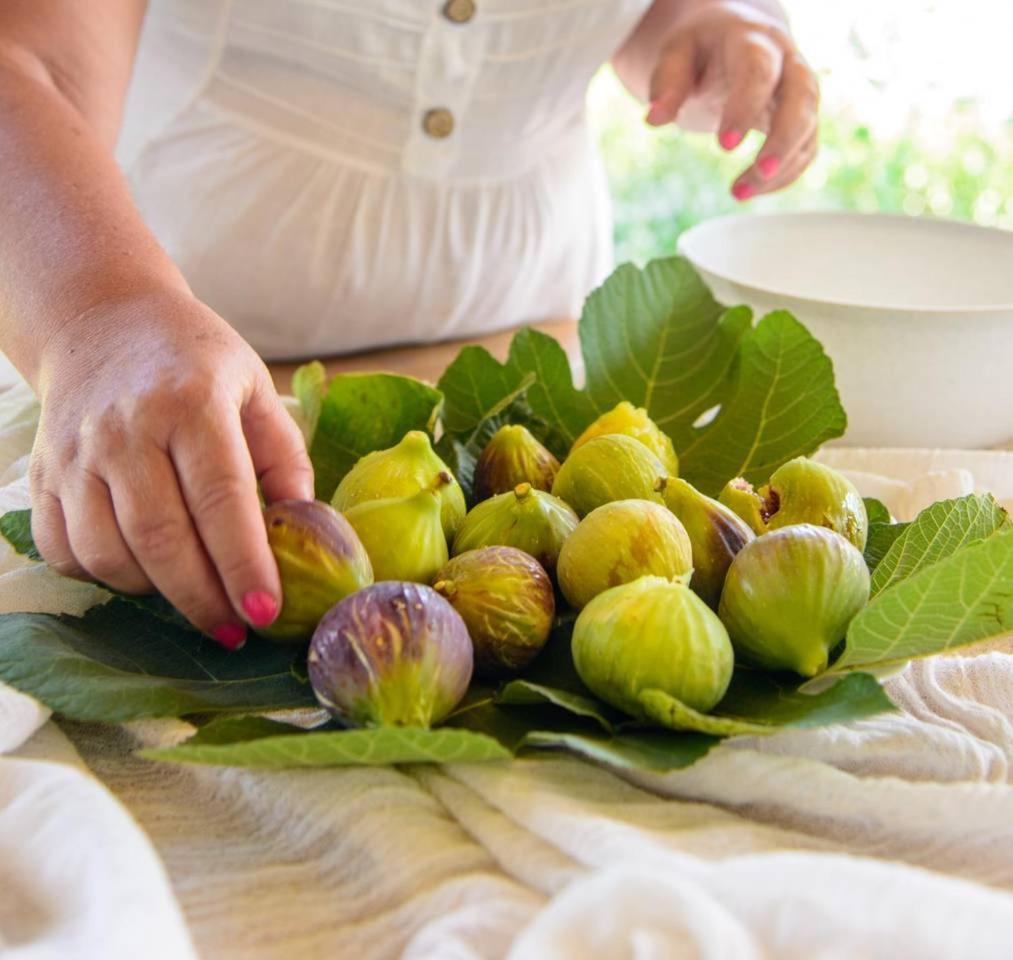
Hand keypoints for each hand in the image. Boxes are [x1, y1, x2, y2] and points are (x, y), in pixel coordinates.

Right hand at [29, 290, 313, 647]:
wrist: (103, 324)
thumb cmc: (195, 363)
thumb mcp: (255, 388)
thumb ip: (283, 456)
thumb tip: (302, 527)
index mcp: (192, 402)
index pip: (221, 498)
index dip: (244, 563)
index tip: (266, 612)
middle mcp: (126, 429)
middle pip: (160, 538)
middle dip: (202, 598)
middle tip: (235, 629)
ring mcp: (75, 453)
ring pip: (108, 553)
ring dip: (156, 592)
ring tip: (195, 596)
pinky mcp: (42, 474)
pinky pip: (65, 550)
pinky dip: (105, 576)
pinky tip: (143, 571)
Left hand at [645, 1, 819, 199]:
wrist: (731, 41)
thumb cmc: (702, 50)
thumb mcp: (676, 54)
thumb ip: (667, 83)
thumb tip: (654, 119)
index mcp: (753, 40)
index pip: (758, 71)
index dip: (745, 107)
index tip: (724, 146)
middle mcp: (787, 62)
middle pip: (802, 98)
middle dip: (784, 140)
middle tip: (760, 172)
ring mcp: (799, 91)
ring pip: (808, 128)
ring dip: (781, 167)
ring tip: (739, 193)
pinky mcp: (801, 118)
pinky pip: (806, 149)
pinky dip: (784, 175)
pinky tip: (752, 190)